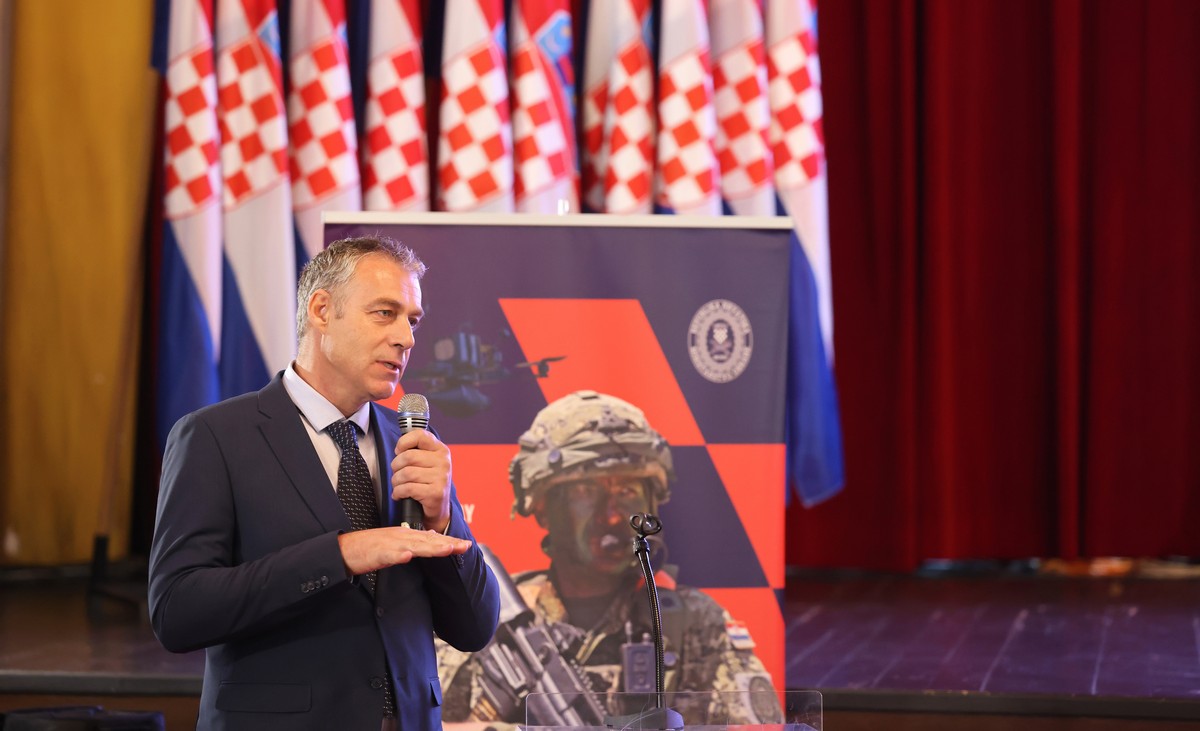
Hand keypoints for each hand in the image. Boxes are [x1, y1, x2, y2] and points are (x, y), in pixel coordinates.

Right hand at [338, 526, 470, 574]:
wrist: (346, 549)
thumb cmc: (370, 548)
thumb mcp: (396, 543)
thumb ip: (414, 541)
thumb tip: (432, 537)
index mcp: (406, 535)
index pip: (432, 539)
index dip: (449, 542)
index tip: (466, 545)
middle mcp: (400, 537)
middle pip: (428, 540)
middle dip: (447, 543)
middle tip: (466, 546)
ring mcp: (389, 544)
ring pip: (412, 545)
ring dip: (430, 547)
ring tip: (446, 549)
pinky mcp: (376, 553)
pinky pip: (388, 555)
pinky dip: (398, 555)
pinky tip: (407, 557)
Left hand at [391, 428, 451, 532]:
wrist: (438, 508)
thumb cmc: (427, 482)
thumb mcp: (426, 462)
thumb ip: (416, 450)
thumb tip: (399, 447)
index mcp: (441, 450)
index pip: (420, 435)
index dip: (403, 442)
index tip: (399, 451)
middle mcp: (443, 461)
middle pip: (408, 456)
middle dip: (396, 466)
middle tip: (397, 473)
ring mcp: (441, 477)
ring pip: (406, 473)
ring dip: (396, 481)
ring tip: (398, 485)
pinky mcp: (436, 493)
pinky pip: (408, 488)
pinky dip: (398, 492)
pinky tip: (399, 495)